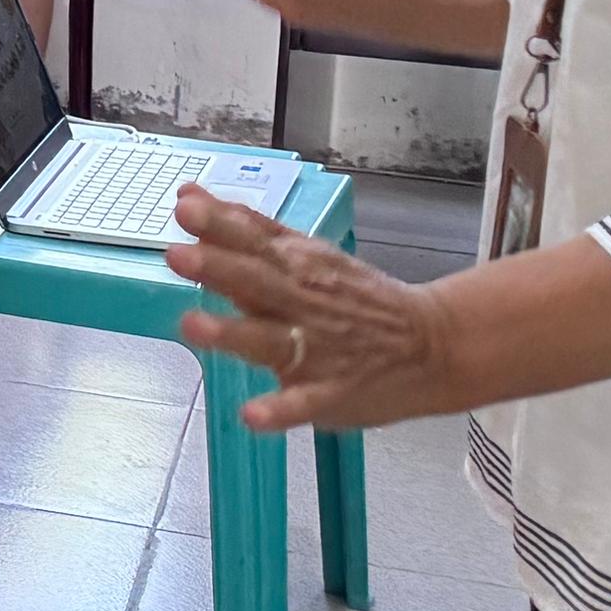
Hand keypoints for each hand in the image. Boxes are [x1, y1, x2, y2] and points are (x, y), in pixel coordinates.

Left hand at [166, 189, 461, 430]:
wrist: (433, 343)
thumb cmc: (358, 299)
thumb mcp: (308, 254)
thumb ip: (247, 228)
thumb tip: (189, 195)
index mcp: (296, 266)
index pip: (252, 240)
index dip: (218, 225)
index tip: (185, 207)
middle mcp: (301, 303)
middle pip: (257, 282)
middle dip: (217, 268)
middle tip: (177, 255)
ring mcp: (316, 349)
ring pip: (269, 339)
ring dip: (232, 332)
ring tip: (193, 326)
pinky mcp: (329, 392)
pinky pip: (301, 403)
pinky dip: (279, 409)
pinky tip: (253, 416)